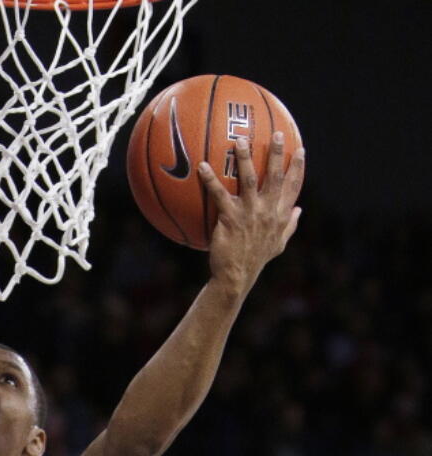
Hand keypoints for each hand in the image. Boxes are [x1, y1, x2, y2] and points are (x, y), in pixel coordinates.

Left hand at [199, 132, 305, 293]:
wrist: (237, 276)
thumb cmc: (256, 259)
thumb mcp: (279, 243)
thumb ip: (290, 225)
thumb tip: (299, 210)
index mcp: (281, 215)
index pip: (294, 186)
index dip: (298, 167)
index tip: (300, 149)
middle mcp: (268, 211)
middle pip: (275, 176)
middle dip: (278, 154)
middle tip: (277, 134)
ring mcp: (250, 213)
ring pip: (249, 180)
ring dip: (245, 159)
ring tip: (240, 141)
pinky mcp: (230, 218)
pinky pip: (218, 195)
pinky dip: (210, 179)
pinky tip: (201, 166)